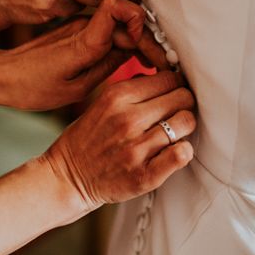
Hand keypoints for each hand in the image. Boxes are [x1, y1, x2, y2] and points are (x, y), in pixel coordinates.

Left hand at [0, 0, 144, 110]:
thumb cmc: (30, 88)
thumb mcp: (74, 88)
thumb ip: (106, 67)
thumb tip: (133, 52)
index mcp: (82, 39)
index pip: (120, 11)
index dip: (142, 28)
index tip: (155, 54)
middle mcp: (82, 25)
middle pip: (126, 20)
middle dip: (148, 38)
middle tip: (163, 63)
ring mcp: (79, 24)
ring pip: (119, 24)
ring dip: (138, 39)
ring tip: (154, 62)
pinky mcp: (76, 29)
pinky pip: (107, 29)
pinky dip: (123, 40)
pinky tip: (133, 57)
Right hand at [43, 70, 195, 211]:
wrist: (68, 176)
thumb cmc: (87, 139)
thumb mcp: (101, 103)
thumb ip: (131, 89)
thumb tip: (164, 77)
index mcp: (116, 96)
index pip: (168, 78)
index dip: (175, 85)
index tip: (172, 93)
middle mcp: (127, 119)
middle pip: (182, 97)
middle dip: (183, 103)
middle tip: (175, 113)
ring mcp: (136, 148)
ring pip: (186, 123)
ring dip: (184, 127)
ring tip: (174, 132)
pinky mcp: (144, 175)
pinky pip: (181, 154)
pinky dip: (184, 151)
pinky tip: (174, 151)